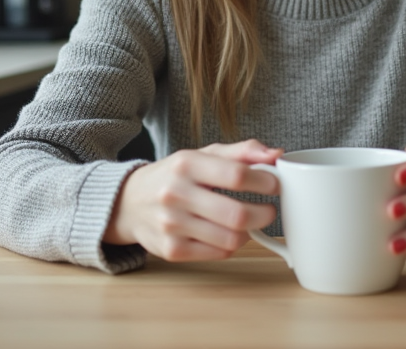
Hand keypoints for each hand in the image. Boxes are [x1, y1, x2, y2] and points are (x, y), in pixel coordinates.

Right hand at [105, 139, 282, 262]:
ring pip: (230, 239)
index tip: (275, 184)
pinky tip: (227, 234)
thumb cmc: (175, 175)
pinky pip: (218, 253)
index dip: (265, 182)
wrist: (128, 202)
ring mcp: (171, 224)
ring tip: (248, 222)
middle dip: (264, 214)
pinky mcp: (171, 250)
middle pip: (237, 214)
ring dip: (249, 233)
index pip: (237, 175)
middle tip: (269, 210)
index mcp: (186, 164)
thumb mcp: (203, 155)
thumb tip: (276, 155)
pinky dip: (231, 245)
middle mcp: (175, 194)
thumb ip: (242, 152)